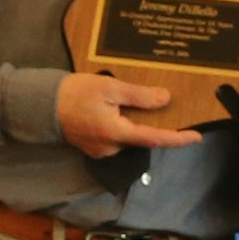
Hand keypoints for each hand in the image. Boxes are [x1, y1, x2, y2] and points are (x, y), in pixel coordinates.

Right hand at [56, 72, 202, 159]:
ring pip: (128, 139)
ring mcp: (101, 152)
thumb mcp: (109, 87)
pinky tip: (113, 111)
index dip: (177, 139)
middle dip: (149, 124)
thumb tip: (165, 100)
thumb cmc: (75, 92)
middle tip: (154, 103)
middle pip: (140, 139)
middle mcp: (110, 149)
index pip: (153, 138)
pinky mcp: (93, 149)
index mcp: (115, 133)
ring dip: (132, 124)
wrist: (41, 105)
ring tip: (124, 102)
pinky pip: (115, 139)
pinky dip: (121, 127)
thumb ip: (138, 96)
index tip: (196, 137)